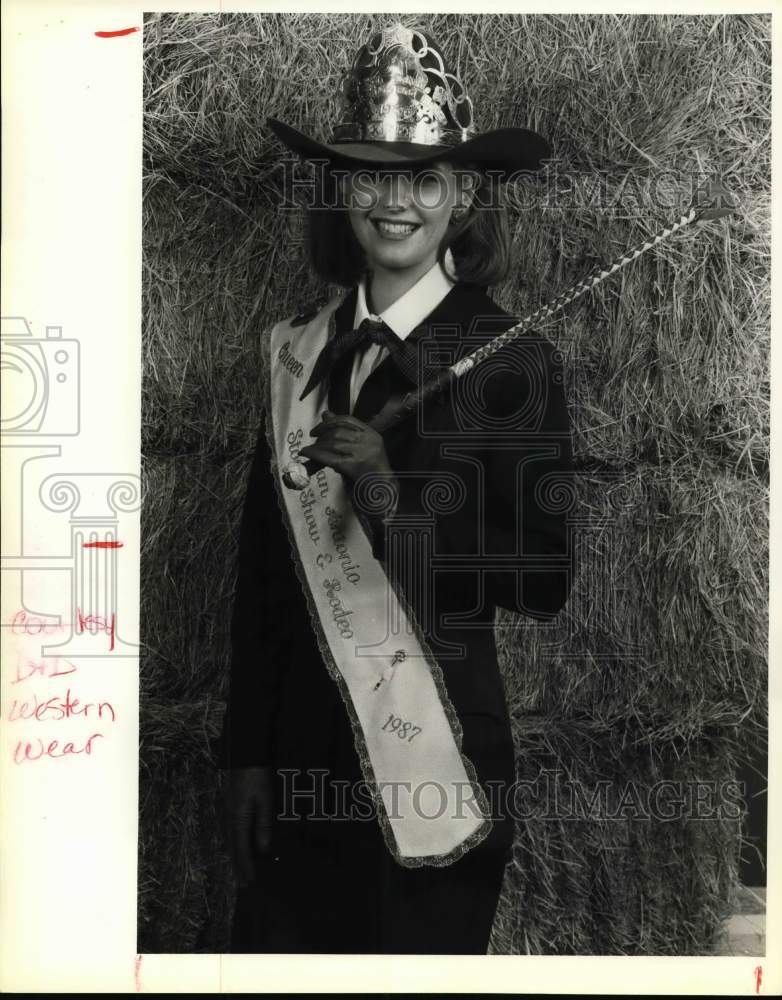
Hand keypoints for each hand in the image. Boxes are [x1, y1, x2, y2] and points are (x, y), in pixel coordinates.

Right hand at [223, 765, 273, 887]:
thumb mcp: (264, 798)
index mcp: (237, 818)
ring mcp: (228, 811)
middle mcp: (229, 817)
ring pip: (231, 841)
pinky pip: (231, 831)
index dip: (246, 867)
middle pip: (233, 848)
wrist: (245, 754)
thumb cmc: (256, 775)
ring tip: (241, 871)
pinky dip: (235, 844)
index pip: (241, 850)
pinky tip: (239, 846)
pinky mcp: (230, 805)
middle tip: (244, 885)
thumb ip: (263, 823)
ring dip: (236, 857)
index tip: (250, 883)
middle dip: (239, 867)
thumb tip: (263, 848)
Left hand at [299, 411, 393, 482]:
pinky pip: (329, 457)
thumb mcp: (360, 449)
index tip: (317, 429)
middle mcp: (368, 441)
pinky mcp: (353, 466)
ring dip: (318, 446)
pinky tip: (306, 453)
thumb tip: (326, 414)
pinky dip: (315, 454)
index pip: (347, 420)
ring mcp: (362, 453)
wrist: (383, 492)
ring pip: (333, 443)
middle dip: (322, 436)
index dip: (329, 422)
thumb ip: (344, 432)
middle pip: (338, 431)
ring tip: (310, 450)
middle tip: (314, 442)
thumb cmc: (370, 472)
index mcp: (372, 434)